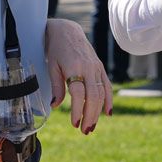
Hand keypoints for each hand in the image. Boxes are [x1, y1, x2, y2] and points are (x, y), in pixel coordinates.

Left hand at [44, 18, 111, 134]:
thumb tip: (55, 105)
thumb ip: (57, 86)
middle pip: (93, 96)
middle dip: (90, 116)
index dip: (78, 110)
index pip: (79, 94)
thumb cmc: (56, 49)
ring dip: (98, 112)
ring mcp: (96, 68)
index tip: (74, 123)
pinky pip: (107, 86)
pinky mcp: (100, 68)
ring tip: (91, 126)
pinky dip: (109, 100)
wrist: (66, 31)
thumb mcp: (52, 67)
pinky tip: (107, 113)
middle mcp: (89, 68)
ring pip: (101, 93)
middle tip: (84, 130)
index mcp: (75, 67)